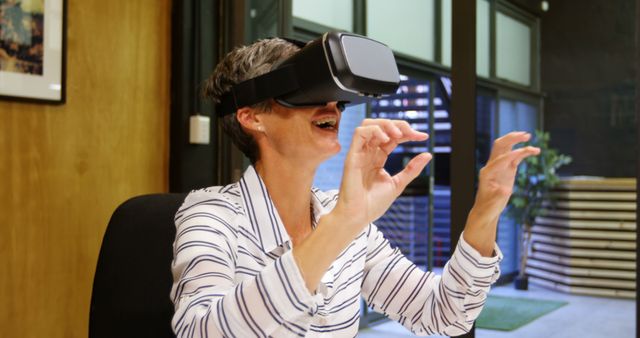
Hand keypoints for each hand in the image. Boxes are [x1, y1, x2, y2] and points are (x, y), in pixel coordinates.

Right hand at [332, 119, 431, 229]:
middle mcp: (368, 152)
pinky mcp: (352, 156)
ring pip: (369, 124)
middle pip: (381, 126)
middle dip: (398, 125)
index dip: (407, 133)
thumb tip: (428, 154)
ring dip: (386, 124)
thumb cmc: (373, 204)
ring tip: (399, 135)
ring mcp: (360, 153)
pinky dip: (374, 130)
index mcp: (377, 158)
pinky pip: (360, 133)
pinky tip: (386, 140)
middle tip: (412, 133)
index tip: (423, 137)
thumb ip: (412, 169)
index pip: (392, 136)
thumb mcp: (398, 184)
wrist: (358, 216)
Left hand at [463, 131, 540, 255]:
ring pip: (507, 148)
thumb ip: (499, 196)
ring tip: (528, 137)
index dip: (511, 155)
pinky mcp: (506, 169)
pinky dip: (524, 152)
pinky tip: (535, 151)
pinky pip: (515, 157)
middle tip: (525, 135)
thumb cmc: (488, 208)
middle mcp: (492, 166)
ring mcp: (499, 166)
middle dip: (511, 139)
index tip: (525, 151)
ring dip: (516, 141)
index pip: (499, 159)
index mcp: (487, 172)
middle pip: (500, 146)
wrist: (486, 210)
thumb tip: (505, 190)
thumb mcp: (492, 204)